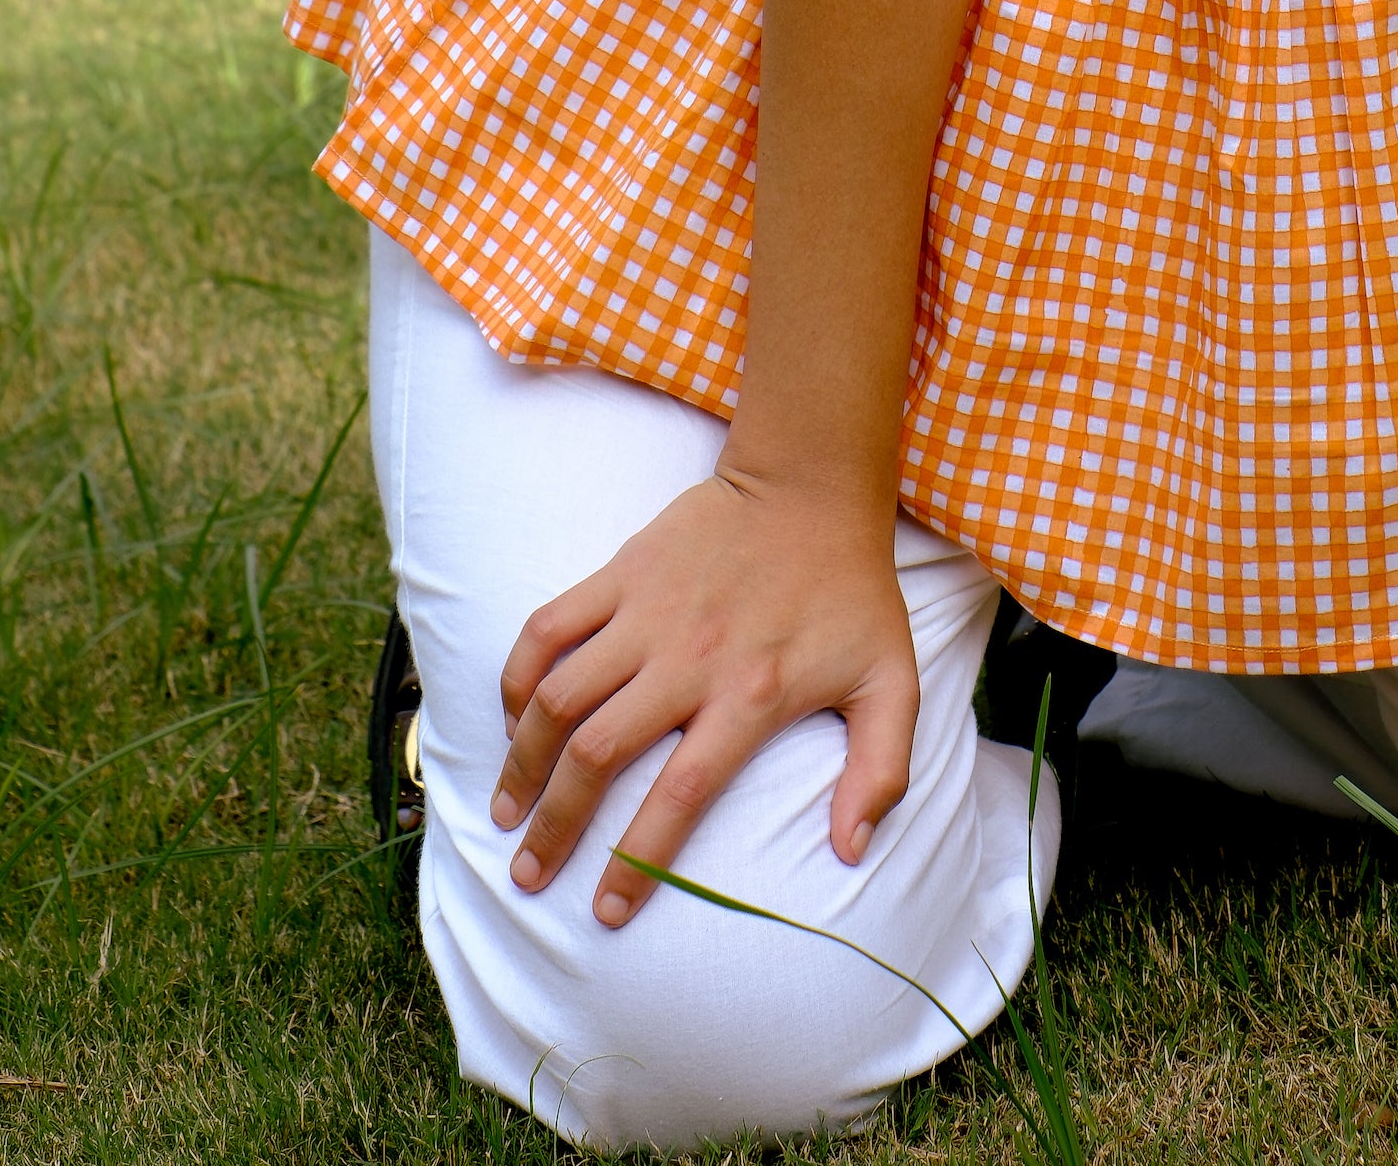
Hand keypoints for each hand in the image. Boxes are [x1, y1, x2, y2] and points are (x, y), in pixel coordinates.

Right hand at [491, 468, 917, 922]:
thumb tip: (850, 852)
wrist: (811, 484)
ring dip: (522, 760)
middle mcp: (690, 658)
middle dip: (555, 825)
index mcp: (751, 695)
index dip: (635, 863)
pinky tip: (509, 717)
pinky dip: (519, 674)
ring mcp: (648, 611)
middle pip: (599, 754)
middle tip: (527, 876)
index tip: (606, 913)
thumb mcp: (893, 682)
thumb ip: (881, 772)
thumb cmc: (853, 591)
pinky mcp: (622, 571)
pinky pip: (549, 627)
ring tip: (505, 812)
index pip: (678, 797)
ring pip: (561, 696)